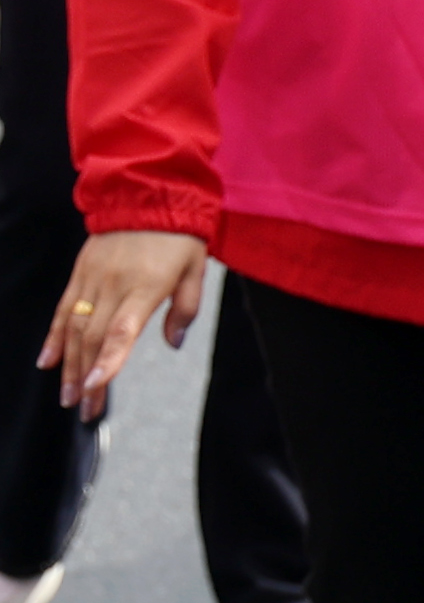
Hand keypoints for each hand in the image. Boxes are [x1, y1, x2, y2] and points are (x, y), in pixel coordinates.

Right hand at [39, 230, 206, 418]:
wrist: (150, 193)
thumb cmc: (180, 235)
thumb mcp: (196, 269)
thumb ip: (186, 308)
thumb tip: (174, 342)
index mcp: (147, 287)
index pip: (122, 330)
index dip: (109, 360)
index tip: (97, 387)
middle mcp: (115, 285)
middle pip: (95, 339)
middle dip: (89, 378)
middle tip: (86, 409)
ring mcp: (93, 279)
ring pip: (75, 328)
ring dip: (70, 366)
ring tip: (69, 396)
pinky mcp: (80, 272)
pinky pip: (63, 308)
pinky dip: (53, 337)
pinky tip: (47, 362)